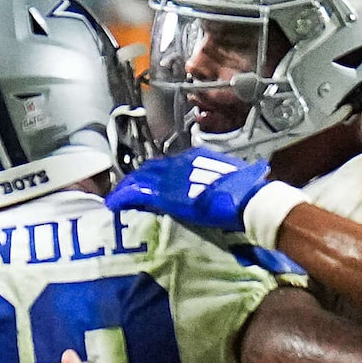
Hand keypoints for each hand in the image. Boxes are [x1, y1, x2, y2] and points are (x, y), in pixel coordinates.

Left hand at [106, 151, 274, 236]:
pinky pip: (137, 192)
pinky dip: (123, 197)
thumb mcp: (228, 179)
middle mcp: (180, 162)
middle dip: (138, 179)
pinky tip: (115, 205)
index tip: (148, 182)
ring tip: (118, 198)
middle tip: (128, 190)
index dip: (155, 174)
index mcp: (195, 157)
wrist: (246, 199)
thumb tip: (219, 188)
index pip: (167, 164)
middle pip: (150, 168)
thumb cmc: (245, 191)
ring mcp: (170, 177)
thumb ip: (217, 180)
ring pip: (140, 178)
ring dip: (128, 187)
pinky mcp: (165, 193)